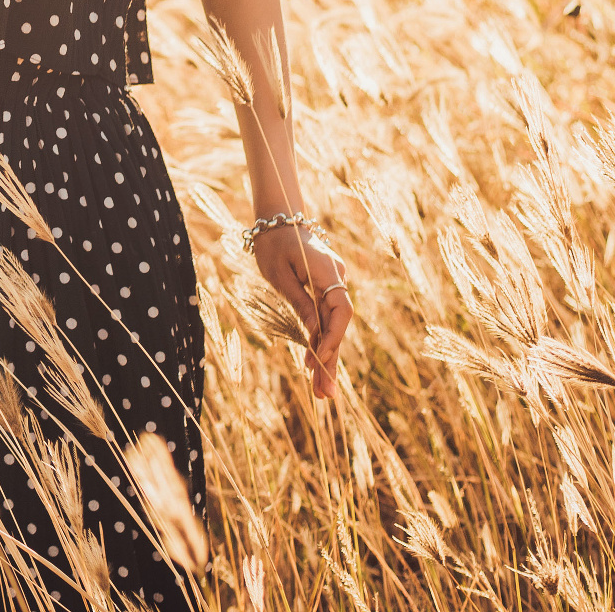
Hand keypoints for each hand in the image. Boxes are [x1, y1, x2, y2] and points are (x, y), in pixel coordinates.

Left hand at [255, 225, 351, 398]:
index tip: (319, 360)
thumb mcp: (279, 275)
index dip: (333, 337)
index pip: (340, 310)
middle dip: (331, 359)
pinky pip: (327, 319)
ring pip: (333, 326)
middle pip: (338, 325)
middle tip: (325, 393)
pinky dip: (322, 341)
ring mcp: (333, 284)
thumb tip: (315, 335)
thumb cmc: (273, 244)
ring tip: (321, 389)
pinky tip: (316, 366)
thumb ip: (300, 303)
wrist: (277, 221)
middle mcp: (337, 278)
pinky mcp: (326, 290)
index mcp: (328, 271)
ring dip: (328, 356)